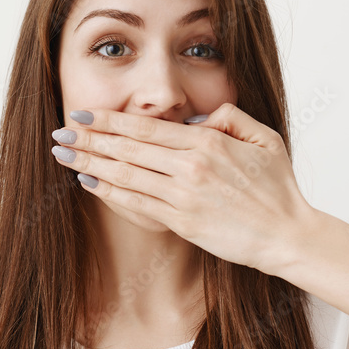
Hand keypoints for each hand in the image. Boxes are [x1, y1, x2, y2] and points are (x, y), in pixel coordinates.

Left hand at [49, 103, 315, 274]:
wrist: (288, 234)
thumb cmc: (279, 188)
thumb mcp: (264, 139)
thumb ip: (230, 118)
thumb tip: (197, 118)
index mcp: (207, 142)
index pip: (146, 127)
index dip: (110, 119)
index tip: (84, 114)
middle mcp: (190, 166)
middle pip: (128, 147)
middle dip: (89, 138)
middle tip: (60, 131)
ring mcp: (183, 196)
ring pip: (126, 174)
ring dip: (90, 162)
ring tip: (63, 154)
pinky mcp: (182, 221)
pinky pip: (137, 203)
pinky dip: (109, 191)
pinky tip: (88, 182)